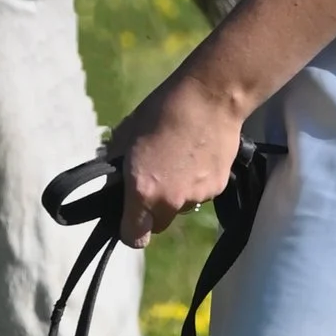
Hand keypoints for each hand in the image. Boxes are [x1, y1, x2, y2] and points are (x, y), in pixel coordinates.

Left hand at [108, 62, 244, 246]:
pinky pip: (201, 194)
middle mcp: (171, 201)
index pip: (133, 238)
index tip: (129, 218)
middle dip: (153, 212)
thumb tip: (115, 179)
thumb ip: (117, 166)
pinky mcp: (220, 187)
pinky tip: (197, 157)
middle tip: (153, 183)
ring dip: (177, 195)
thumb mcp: (126, 135)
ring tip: (178, 162)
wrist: (211, 97)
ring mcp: (198, 196)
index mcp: (143, 191)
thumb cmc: (162, 110)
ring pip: (181, 208)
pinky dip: (197, 182)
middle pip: (158, 225)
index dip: (128, 230)